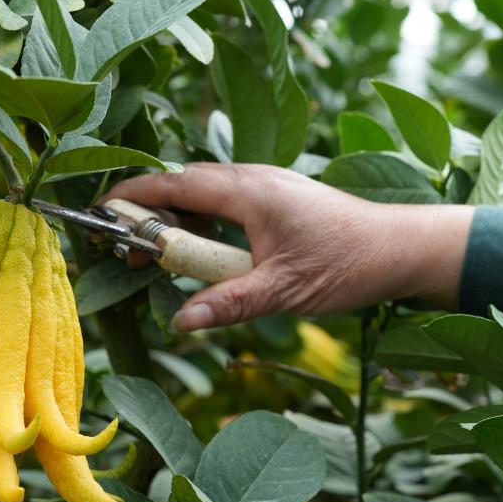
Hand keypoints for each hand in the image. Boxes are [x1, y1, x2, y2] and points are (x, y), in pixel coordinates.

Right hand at [104, 163, 474, 331]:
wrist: (402, 249)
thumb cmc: (348, 264)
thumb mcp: (283, 290)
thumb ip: (228, 304)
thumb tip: (179, 323)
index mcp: (248, 190)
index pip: (174, 183)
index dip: (132, 195)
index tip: (100, 213)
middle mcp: (251, 179)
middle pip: (182, 186)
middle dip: (146, 214)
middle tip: (121, 249)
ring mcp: (263, 187)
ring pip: (201, 195)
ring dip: (174, 222)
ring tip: (152, 258)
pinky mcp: (273, 201)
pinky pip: (221, 205)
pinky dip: (199, 225)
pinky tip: (196, 254)